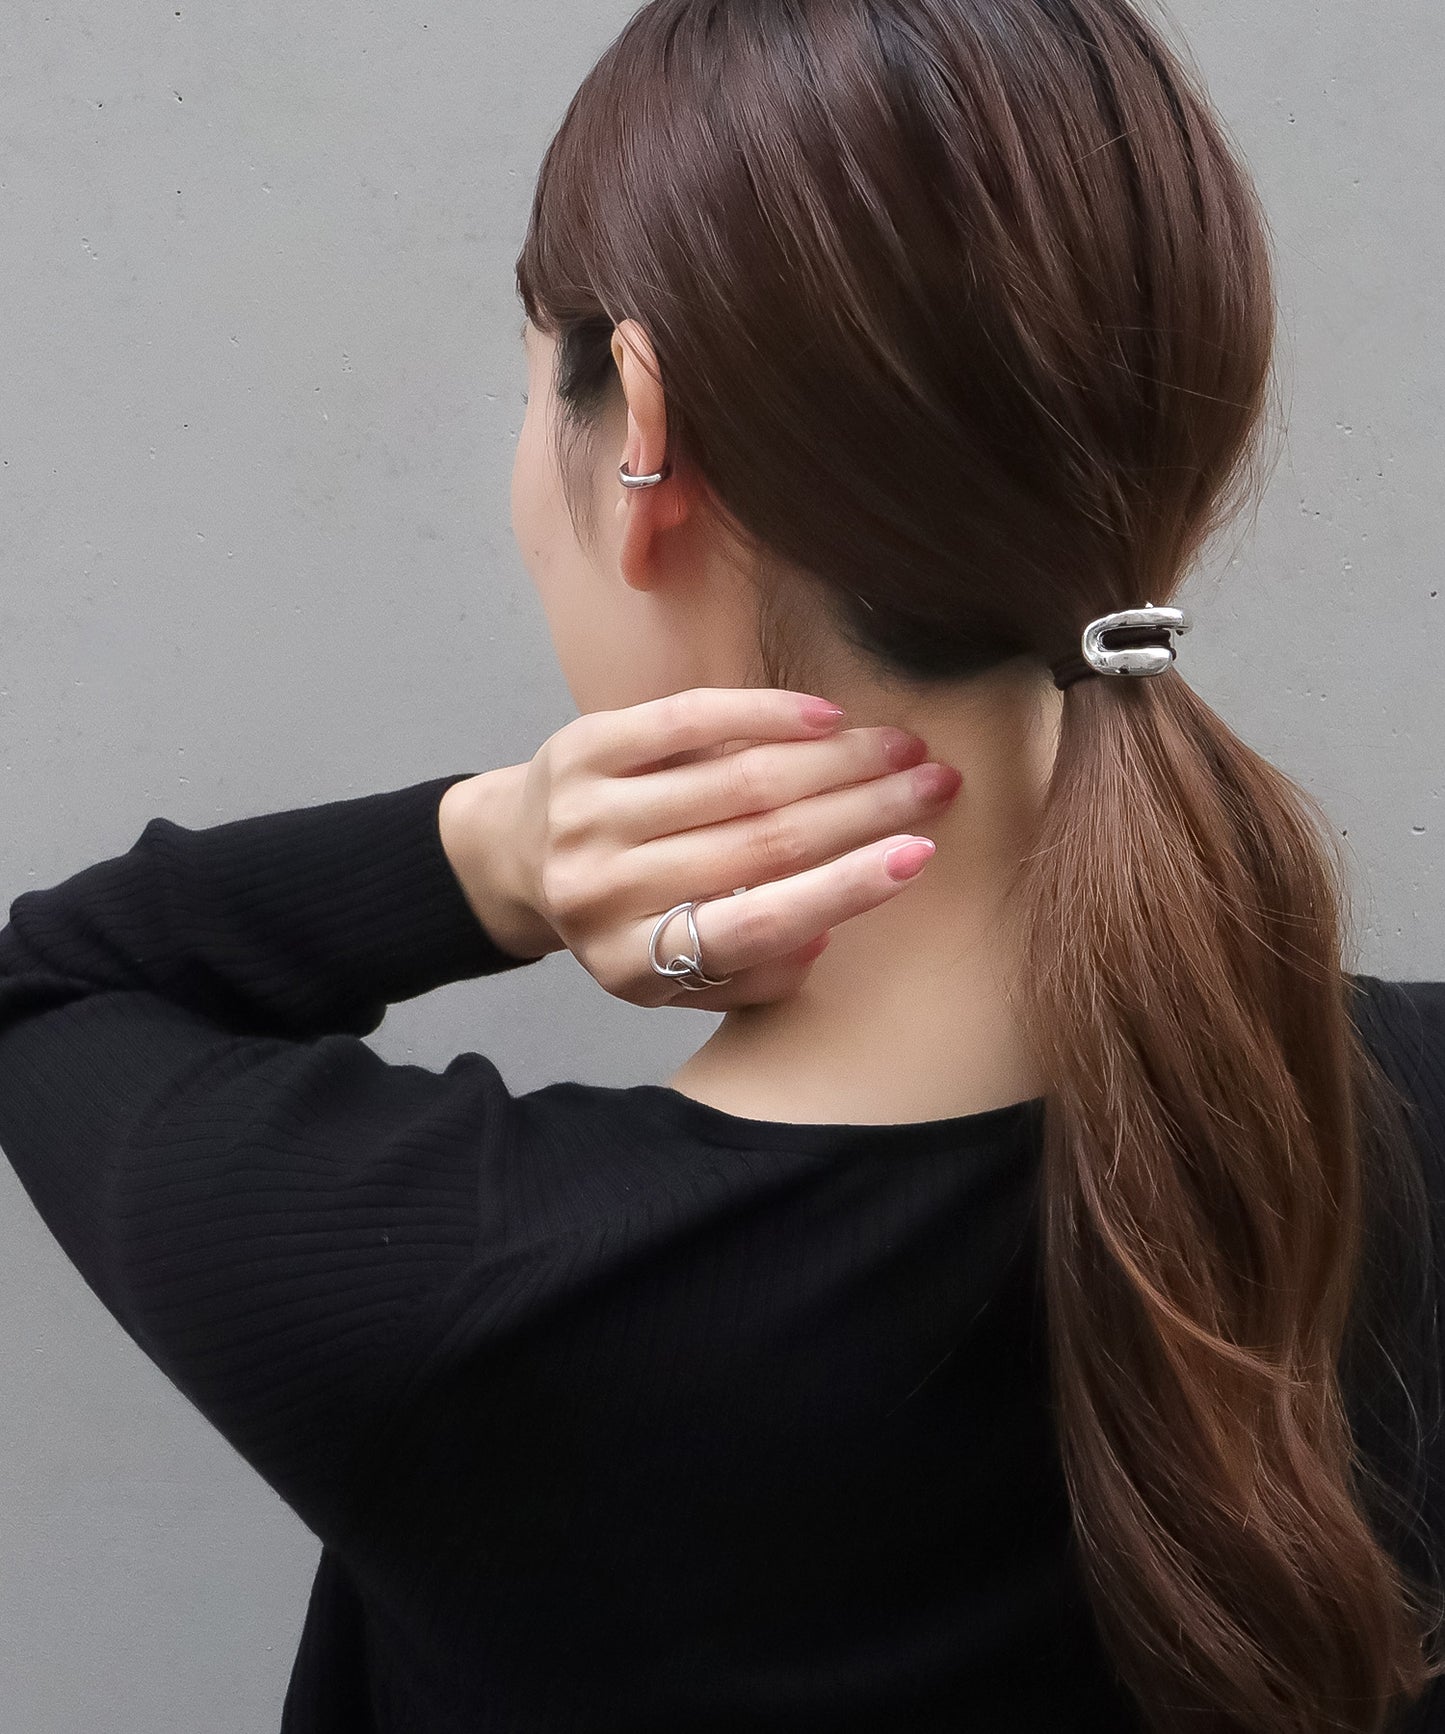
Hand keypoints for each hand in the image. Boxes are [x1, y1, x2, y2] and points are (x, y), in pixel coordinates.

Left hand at [439, 687, 961, 1009]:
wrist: (514, 859)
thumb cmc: (624, 919)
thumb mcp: (677, 978)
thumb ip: (752, 971)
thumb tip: (826, 925)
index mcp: (632, 963)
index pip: (754, 926)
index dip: (843, 890)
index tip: (919, 857)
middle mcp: (603, 891)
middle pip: (760, 843)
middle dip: (864, 810)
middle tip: (935, 786)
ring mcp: (588, 814)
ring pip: (737, 778)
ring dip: (834, 759)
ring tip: (900, 748)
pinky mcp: (583, 746)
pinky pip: (689, 718)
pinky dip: (764, 714)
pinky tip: (826, 716)